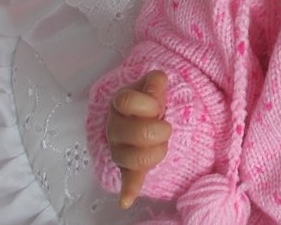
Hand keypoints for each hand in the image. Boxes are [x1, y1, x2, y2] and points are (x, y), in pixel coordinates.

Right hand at [106, 70, 171, 208]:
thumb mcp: (152, 84)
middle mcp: (115, 128)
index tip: (158, 106)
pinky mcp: (128, 167)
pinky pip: (127, 179)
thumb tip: (157, 82)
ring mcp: (120, 149)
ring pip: (133, 158)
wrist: (142, 115)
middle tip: (165, 127)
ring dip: (155, 153)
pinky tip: (127, 199)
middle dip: (158, 130)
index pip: (126, 101)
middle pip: (134, 132)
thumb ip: (155, 81)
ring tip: (161, 145)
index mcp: (120, 104)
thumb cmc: (149, 99)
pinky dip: (128, 189)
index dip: (147, 103)